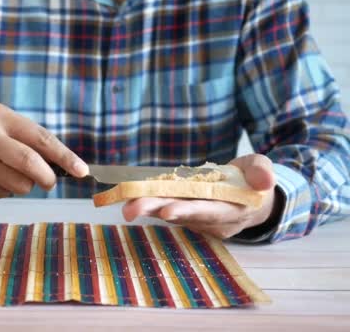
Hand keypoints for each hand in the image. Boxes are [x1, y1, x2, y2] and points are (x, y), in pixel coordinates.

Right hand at [0, 103, 88, 197]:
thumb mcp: (2, 125)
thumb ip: (30, 140)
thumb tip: (64, 165)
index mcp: (0, 116)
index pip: (41, 137)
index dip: (65, 156)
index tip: (82, 170)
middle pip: (30, 163)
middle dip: (47, 177)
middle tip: (50, 182)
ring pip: (20, 184)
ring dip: (24, 185)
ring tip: (9, 174)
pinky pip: (4, 194)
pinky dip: (6, 190)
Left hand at [122, 154, 277, 238]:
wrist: (252, 198)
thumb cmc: (255, 180)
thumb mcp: (262, 170)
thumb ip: (262, 173)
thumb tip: (265, 180)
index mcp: (233, 209)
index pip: (209, 211)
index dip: (189, 211)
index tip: (167, 210)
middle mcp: (212, 220)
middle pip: (182, 215)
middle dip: (156, 211)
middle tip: (130, 209)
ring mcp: (199, 219)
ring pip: (170, 213)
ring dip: (147, 209)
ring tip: (124, 203)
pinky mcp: (188, 214)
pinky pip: (167, 209)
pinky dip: (150, 204)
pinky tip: (131, 198)